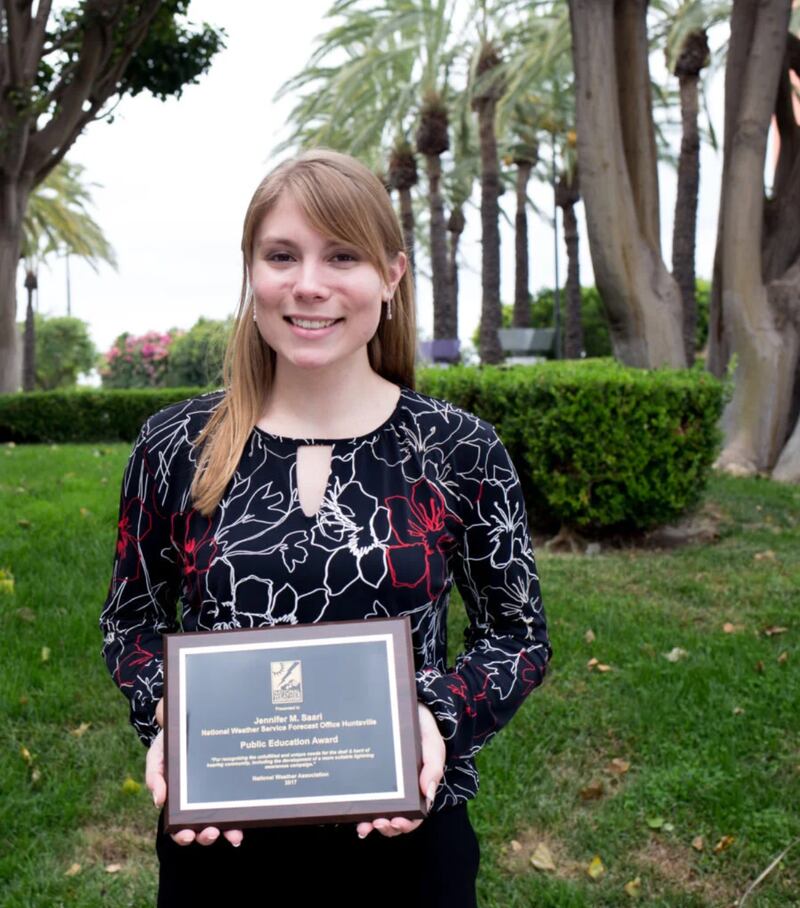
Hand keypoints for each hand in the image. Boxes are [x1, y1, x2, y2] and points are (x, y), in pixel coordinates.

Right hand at [146, 698, 243, 847]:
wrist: (189, 722)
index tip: (187, 835)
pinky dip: (241, 815)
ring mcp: (216, 797)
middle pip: (202, 830)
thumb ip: (154, 776)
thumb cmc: (169, 744)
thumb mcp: (157, 756)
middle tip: (211, 833)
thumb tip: (159, 801)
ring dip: (227, 831)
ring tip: (234, 835)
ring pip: (222, 822)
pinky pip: (237, 803)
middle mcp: (198, 804)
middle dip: (206, 836)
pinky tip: (247, 818)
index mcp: (178, 802)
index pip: (179, 826)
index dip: (183, 835)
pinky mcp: (230, 786)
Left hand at [355, 702, 445, 838]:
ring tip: (364, 826)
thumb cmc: (424, 729)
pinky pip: (363, 794)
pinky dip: (357, 807)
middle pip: (393, 819)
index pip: (414, 815)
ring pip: (376, 812)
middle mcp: (399, 790)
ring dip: (370, 823)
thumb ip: (433, 769)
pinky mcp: (368, 775)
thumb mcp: (433, 747)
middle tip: (379, 823)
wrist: (408, 707)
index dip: (406, 823)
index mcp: (418, 788)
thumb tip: (428, 796)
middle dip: (386, 827)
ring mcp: (382, 784)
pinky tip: (350, 810)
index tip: (397, 821)